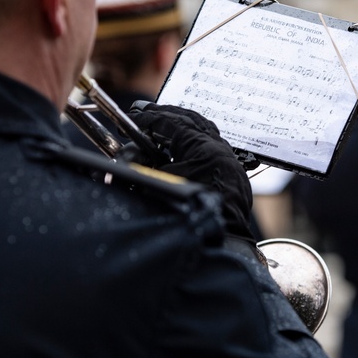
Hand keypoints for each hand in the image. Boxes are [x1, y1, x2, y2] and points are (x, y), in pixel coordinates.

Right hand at [127, 102, 254, 242]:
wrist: (220, 245)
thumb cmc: (186, 219)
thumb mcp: (155, 188)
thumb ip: (137, 168)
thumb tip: (125, 156)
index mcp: (203, 149)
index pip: (173, 123)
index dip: (150, 117)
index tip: (135, 115)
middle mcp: (220, 151)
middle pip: (192, 121)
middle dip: (167, 116)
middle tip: (146, 113)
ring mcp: (228, 162)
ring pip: (205, 132)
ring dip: (183, 126)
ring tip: (164, 124)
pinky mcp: (232, 175)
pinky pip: (213, 148)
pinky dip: (196, 141)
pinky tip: (184, 147)